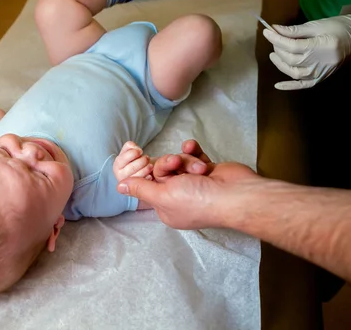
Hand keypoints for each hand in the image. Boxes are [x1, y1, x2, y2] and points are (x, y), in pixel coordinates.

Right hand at [113, 141, 152, 181]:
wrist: (145, 173)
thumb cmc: (137, 161)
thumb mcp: (132, 151)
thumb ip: (130, 146)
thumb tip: (134, 148)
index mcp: (117, 166)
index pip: (121, 160)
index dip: (132, 153)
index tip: (140, 150)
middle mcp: (120, 176)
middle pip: (131, 167)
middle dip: (141, 161)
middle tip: (147, 158)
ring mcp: (128, 185)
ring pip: (137, 176)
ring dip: (146, 168)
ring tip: (150, 165)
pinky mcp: (136, 191)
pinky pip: (143, 183)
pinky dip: (148, 177)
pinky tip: (150, 175)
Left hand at [118, 160, 259, 228]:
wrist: (236, 194)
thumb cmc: (198, 200)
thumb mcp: (162, 196)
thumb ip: (141, 189)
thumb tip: (119, 188)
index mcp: (167, 209)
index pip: (149, 186)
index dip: (151, 174)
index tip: (151, 167)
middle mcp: (179, 197)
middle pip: (164, 171)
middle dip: (171, 164)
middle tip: (177, 164)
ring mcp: (194, 184)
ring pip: (179, 162)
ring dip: (187, 160)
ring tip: (199, 168)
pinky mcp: (207, 171)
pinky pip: (193, 155)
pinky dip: (193, 151)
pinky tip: (193, 147)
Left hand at [263, 15, 350, 89]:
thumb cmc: (337, 28)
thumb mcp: (316, 25)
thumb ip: (294, 30)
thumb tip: (274, 30)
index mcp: (321, 46)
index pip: (292, 46)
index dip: (277, 39)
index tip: (267, 32)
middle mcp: (320, 62)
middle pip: (291, 59)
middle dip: (278, 49)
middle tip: (274, 40)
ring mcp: (321, 72)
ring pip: (294, 73)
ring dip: (280, 64)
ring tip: (274, 54)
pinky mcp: (321, 78)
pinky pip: (304, 85)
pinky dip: (290, 86)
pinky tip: (277, 85)